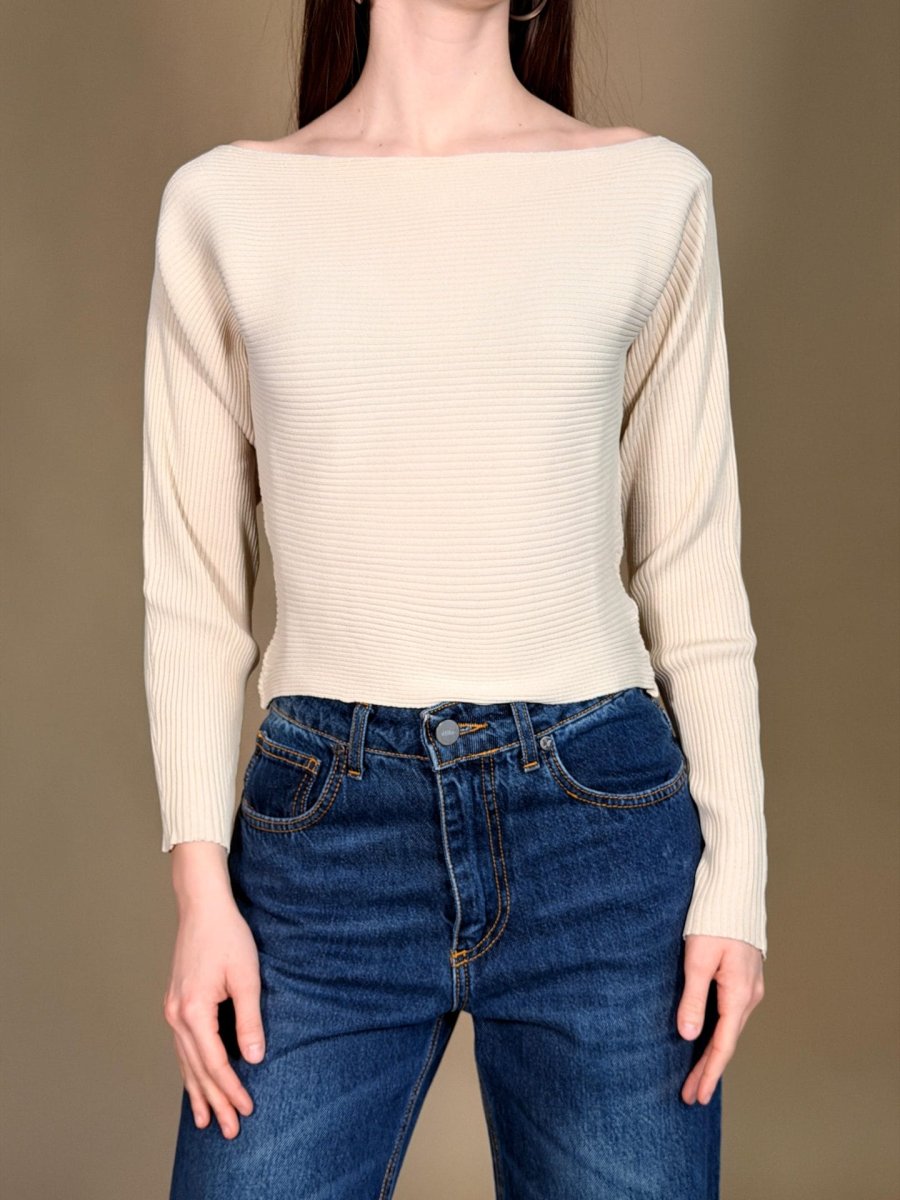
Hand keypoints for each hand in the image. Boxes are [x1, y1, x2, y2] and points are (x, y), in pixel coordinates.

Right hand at [163, 847, 265, 1138]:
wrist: (202, 907)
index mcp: (193, 1010)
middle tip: (228, 1131)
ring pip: (185, 1061)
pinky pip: (182, 1047)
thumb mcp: (247, 976)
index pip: (214, 1062)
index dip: (231, 1088)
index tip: (246, 1109)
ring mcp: (173, 1010)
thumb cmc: (228, 936)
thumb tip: (255, 1057)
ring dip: (198, 1091)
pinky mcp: (176, 1004)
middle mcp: (177, 1015)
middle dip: (213, 1101)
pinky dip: (190, 1069)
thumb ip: (249, 1019)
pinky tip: (195, 1083)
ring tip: (206, 1121)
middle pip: (196, 1069)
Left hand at [677, 934, 764, 1104]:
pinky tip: (708, 1039)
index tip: (696, 1096)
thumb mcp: (698, 960)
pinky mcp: (744, 977)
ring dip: (713, 1052)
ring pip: (730, 1028)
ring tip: (696, 1075)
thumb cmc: (714, 920)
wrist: (734, 889)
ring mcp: (750, 987)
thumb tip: (689, 1036)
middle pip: (727, 1041)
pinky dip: (719, 1033)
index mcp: (740, 995)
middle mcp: (750, 995)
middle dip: (708, 1069)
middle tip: (691, 1095)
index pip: (722, 1045)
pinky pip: (731, 1014)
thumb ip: (693, 999)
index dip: (708, 1073)